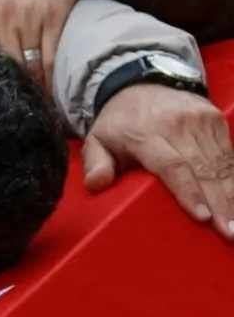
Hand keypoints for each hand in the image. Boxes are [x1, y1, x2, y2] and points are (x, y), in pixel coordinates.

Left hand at [84, 84, 233, 240]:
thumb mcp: (97, 140)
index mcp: (148, 134)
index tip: (202, 217)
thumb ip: (95, 163)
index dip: (189, 193)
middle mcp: (178, 124)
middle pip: (203, 168)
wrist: (139, 83)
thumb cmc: (118, 124)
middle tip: (229, 233)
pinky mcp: (214, 117)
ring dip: (232, 195)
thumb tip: (98, 184)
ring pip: (221, 161)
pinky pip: (229, 151)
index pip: (173, 166)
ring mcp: (200, 119)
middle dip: (219, 203)